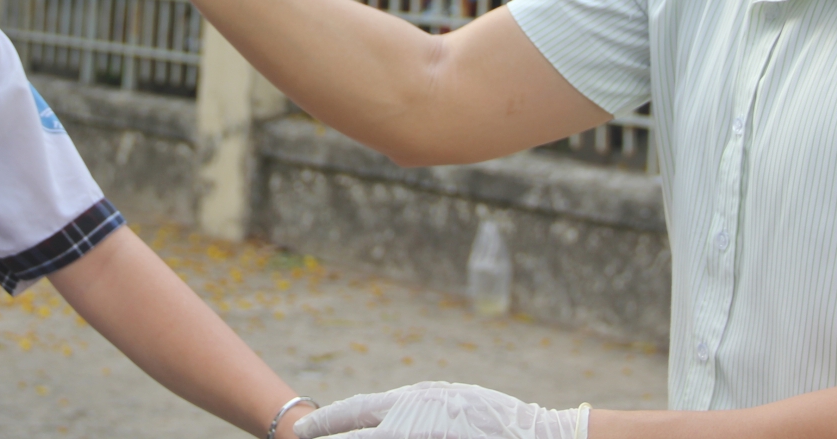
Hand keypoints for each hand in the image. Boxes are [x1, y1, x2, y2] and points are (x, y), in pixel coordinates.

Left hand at [293, 383, 587, 438]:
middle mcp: (408, 416)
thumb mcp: (447, 404)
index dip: (327, 422)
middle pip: (358, 431)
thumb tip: (391, 417)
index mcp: (409, 401)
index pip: (357, 410)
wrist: (534, 431)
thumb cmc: (493, 418)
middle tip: (303, 438)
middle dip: (329, 434)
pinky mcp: (434, 438)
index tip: (302, 430)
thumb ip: (417, 410)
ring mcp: (420, 432)